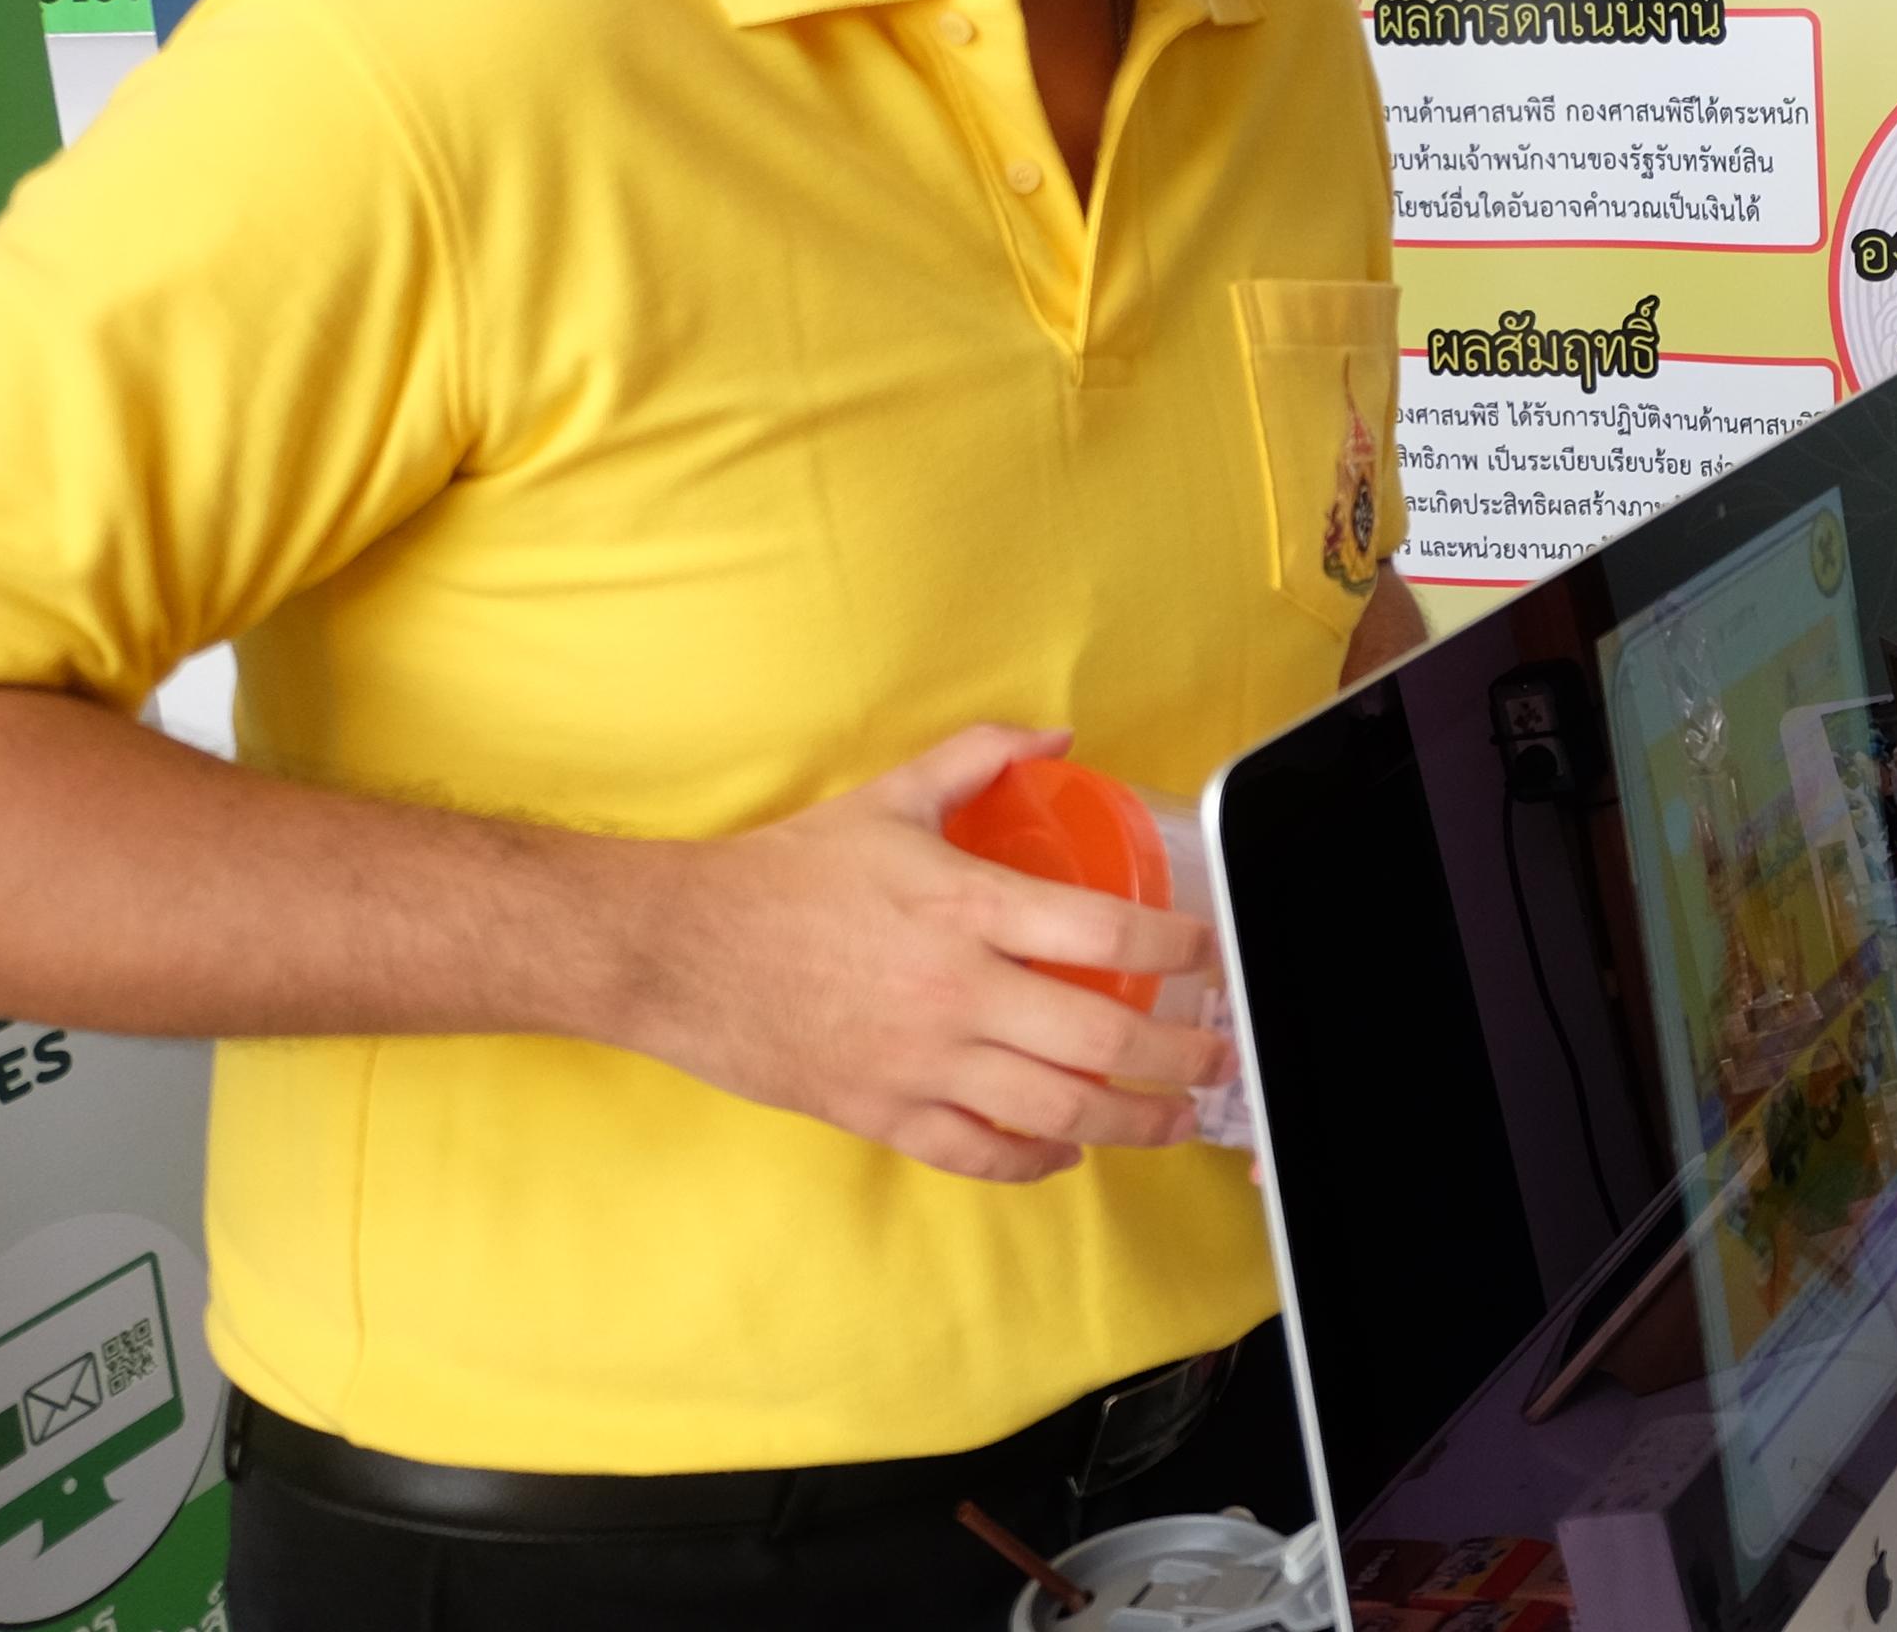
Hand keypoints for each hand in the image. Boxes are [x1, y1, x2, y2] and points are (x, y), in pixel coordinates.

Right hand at [616, 726, 1225, 1182]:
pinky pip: (980, 1155)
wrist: (676, 952)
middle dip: (1182, 1054)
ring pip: (1057, 1111)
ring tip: (1174, 1115)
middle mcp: (956, 993)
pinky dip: (1036, 1161)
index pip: (1107, 931)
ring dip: (1133, 1119)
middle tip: (1220, 1052)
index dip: (1179, 947)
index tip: (1212, 954)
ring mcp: (921, 1064)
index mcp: (967, 907)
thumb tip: (1056, 735)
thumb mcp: (888, 800)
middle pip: (1103, 1038)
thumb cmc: (782, 876)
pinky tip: (1068, 1149)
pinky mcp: (882, 1113)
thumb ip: (978, 758)